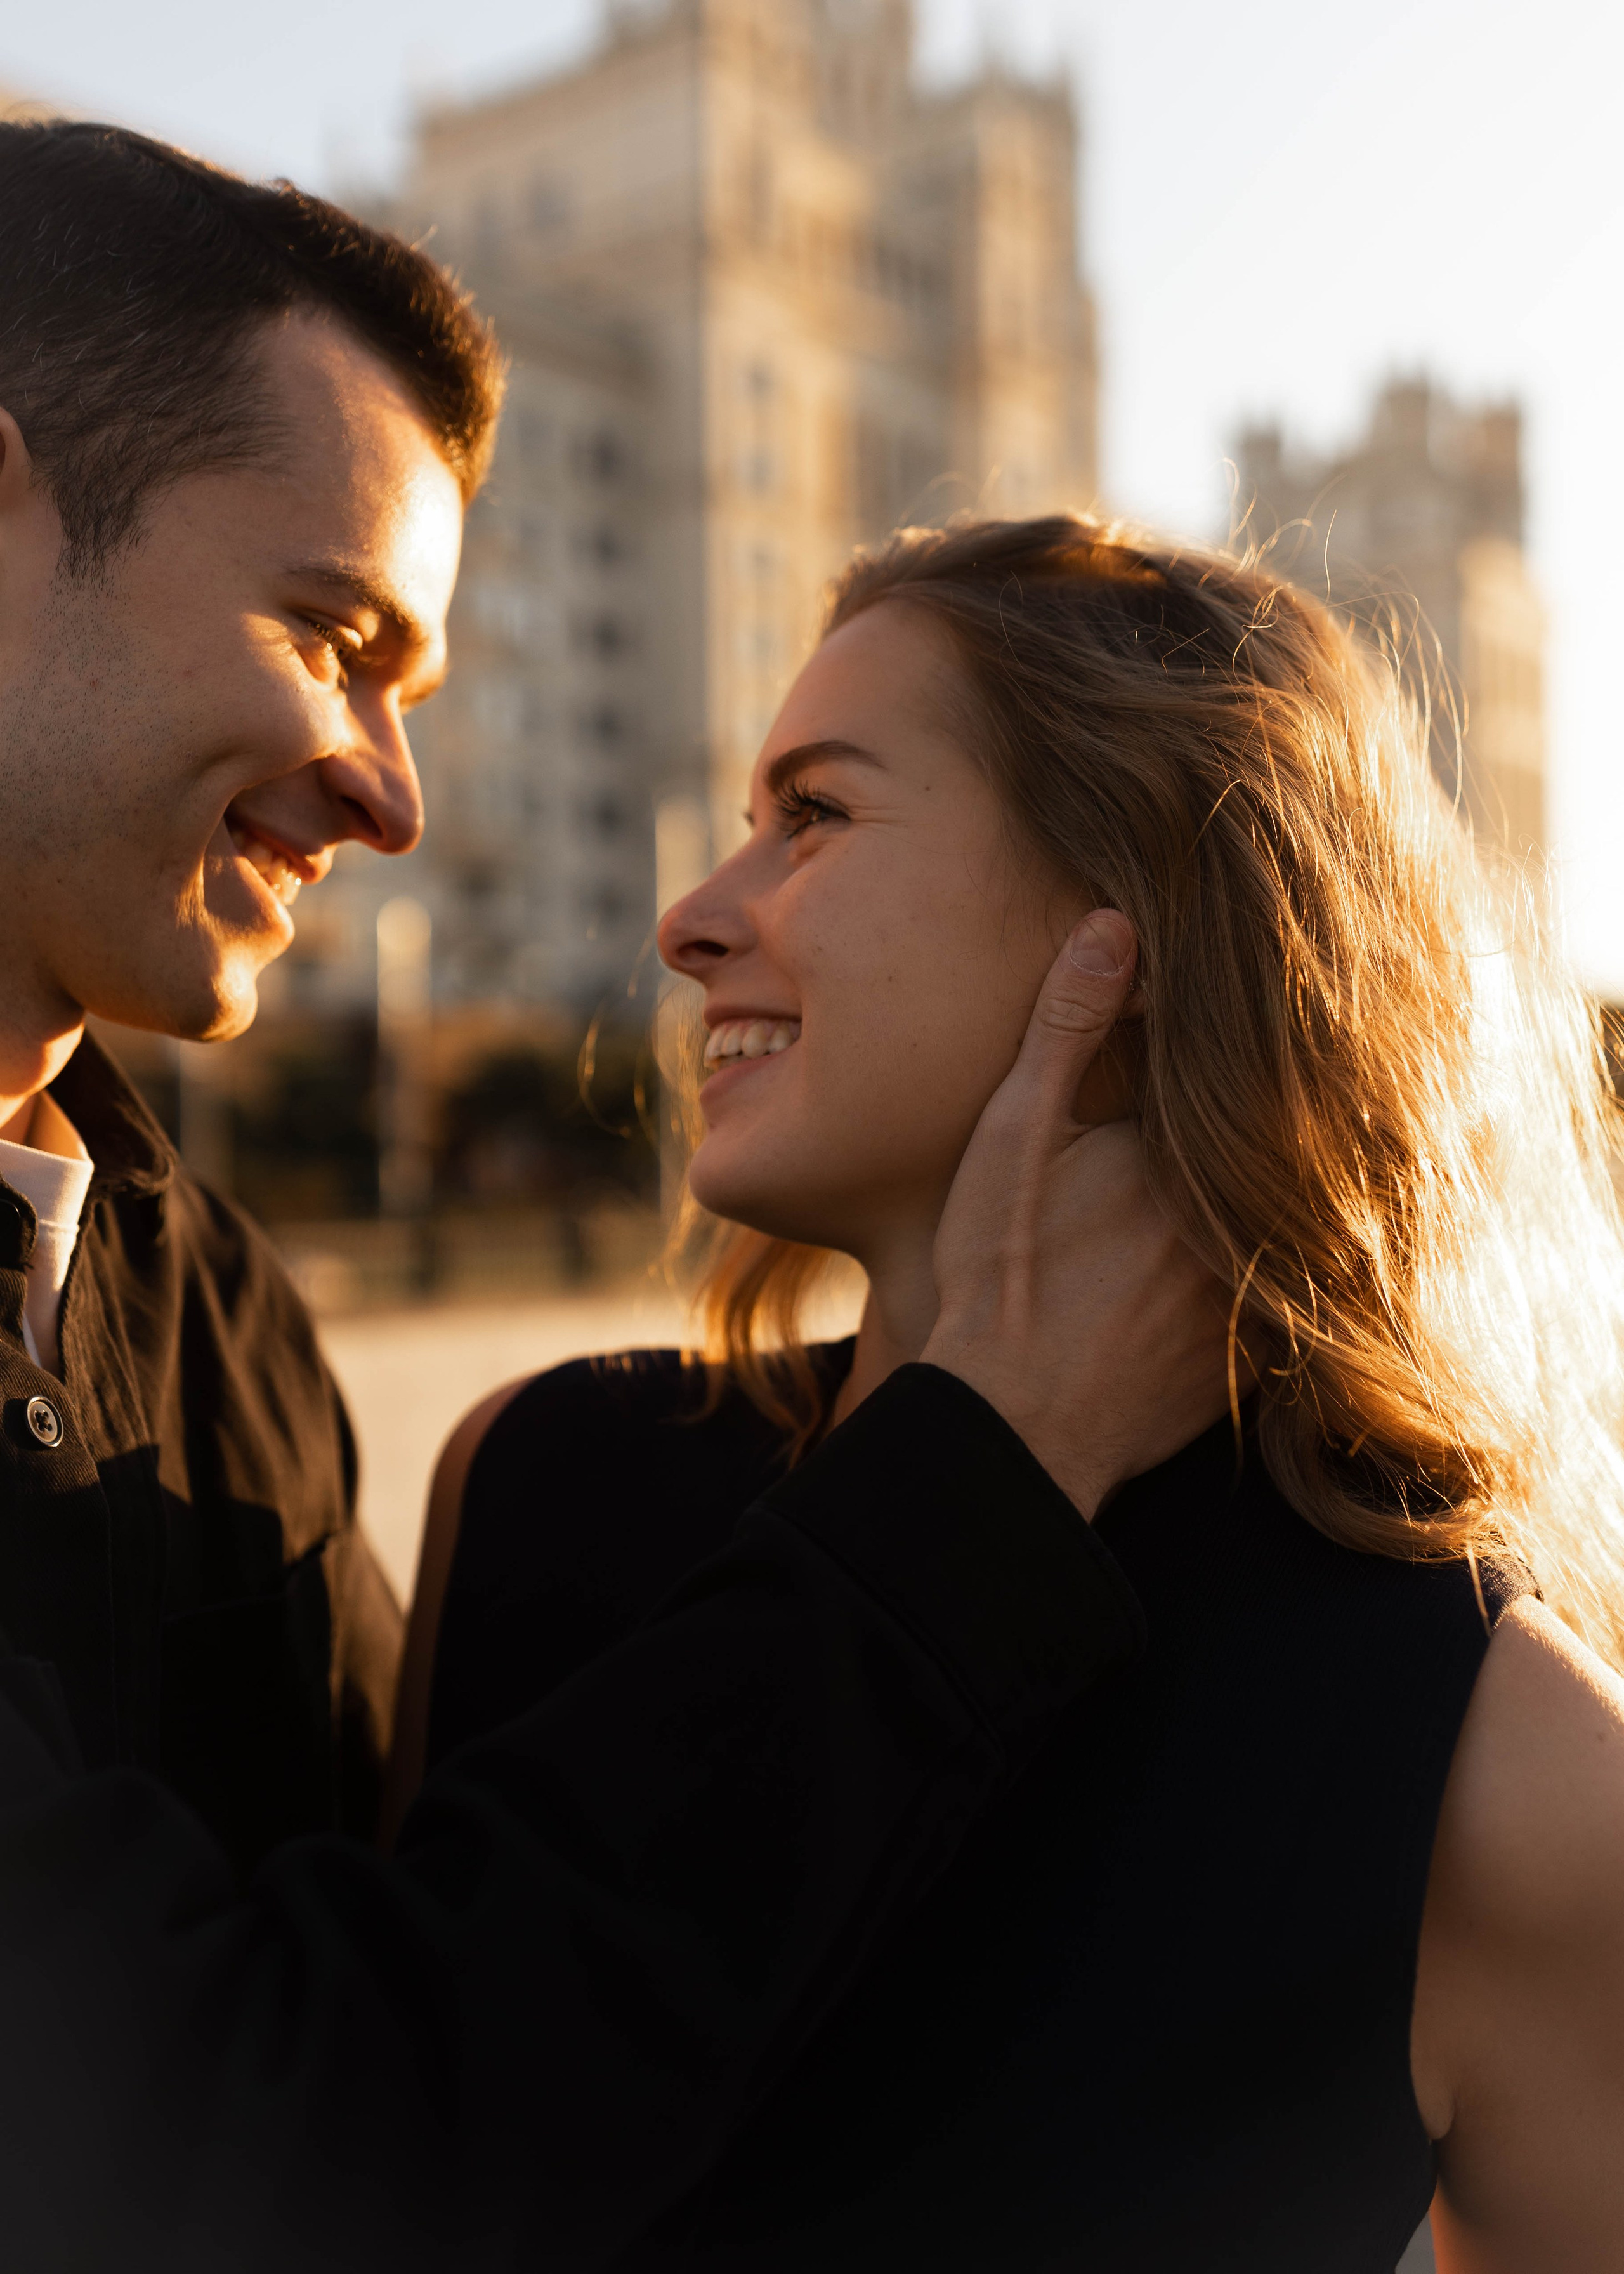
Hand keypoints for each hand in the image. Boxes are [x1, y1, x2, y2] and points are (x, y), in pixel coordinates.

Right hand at [922, 910, 1236, 1518]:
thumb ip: (1065, 1031)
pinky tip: (1233, 1259)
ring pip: (1279, 1215)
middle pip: (1268, 1141)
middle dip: (1252, 1118)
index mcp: (1187, 1150)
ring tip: (1247, 1168)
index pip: (1232, 1071)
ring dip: (1267, 1190)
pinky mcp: (1256, 1354)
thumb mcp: (1012, 1138)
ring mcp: (1256, 1291)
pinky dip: (1267, 1267)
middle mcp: (1240, 1216)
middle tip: (1244, 1086)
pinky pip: (1285, 1293)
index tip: (1228, 1006)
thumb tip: (1114, 925)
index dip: (1226, 1042)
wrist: (1010, 1429)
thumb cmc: (998, 1277)